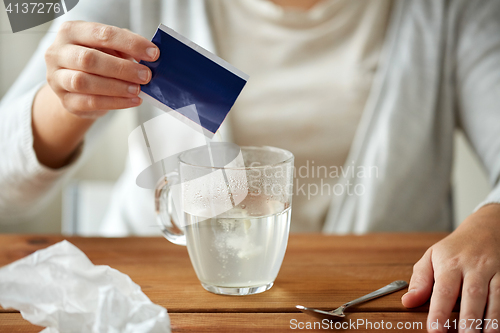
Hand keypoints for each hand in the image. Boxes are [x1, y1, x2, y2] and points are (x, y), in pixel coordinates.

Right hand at [45, 20, 158, 117]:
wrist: (76, 86)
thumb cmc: (96, 61)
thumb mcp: (109, 48)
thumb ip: (125, 47)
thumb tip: (149, 55)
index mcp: (72, 31)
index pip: (102, 34)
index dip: (130, 43)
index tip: (152, 53)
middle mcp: (58, 52)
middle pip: (89, 59)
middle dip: (122, 68)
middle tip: (145, 75)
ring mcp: (57, 78)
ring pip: (85, 82)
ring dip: (117, 87)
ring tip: (137, 89)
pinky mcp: (65, 101)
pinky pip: (90, 102)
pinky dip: (115, 102)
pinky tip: (132, 101)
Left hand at [402, 204, 499, 332]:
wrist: (485, 228)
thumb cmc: (455, 248)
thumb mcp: (431, 257)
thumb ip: (420, 281)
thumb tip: (408, 302)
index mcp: (450, 263)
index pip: (443, 290)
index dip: (439, 312)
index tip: (435, 330)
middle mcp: (473, 267)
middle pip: (472, 295)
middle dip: (468, 319)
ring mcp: (494, 271)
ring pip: (495, 297)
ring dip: (490, 320)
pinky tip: (497, 328)